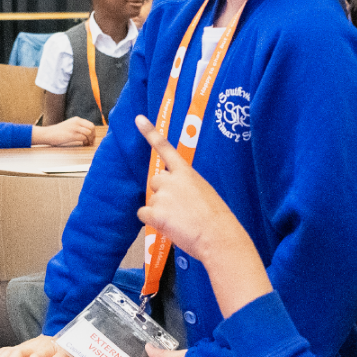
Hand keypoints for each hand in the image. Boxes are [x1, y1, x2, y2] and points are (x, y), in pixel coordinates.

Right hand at [32, 117, 95, 146]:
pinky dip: (85, 142)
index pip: (91, 125)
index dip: (93, 133)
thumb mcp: (69, 126)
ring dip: (89, 140)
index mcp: (77, 120)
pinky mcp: (71, 135)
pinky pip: (83, 138)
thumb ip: (78, 127)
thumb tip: (88, 134)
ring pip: (89, 133)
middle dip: (93, 136)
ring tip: (86, 144)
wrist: (47, 134)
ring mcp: (74, 128)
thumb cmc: (58, 132)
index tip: (92, 139)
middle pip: (92, 128)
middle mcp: (76, 122)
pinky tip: (82, 145)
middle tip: (91, 143)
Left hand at [136, 116, 272, 318]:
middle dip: (161, 194)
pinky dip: (153, 222)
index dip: (150, 133)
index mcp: (186, 173)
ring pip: (150, 200)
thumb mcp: (204, 193)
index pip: (166, 149)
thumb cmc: (216, 219)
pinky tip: (169, 226)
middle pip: (154, 181)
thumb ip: (187, 188)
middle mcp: (171, 179)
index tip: (138, 119)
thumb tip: (174, 199)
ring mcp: (162, 195)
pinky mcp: (156, 212)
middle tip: (179, 209)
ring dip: (159, 210)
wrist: (218, 236)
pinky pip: (143, 214)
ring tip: (179, 221)